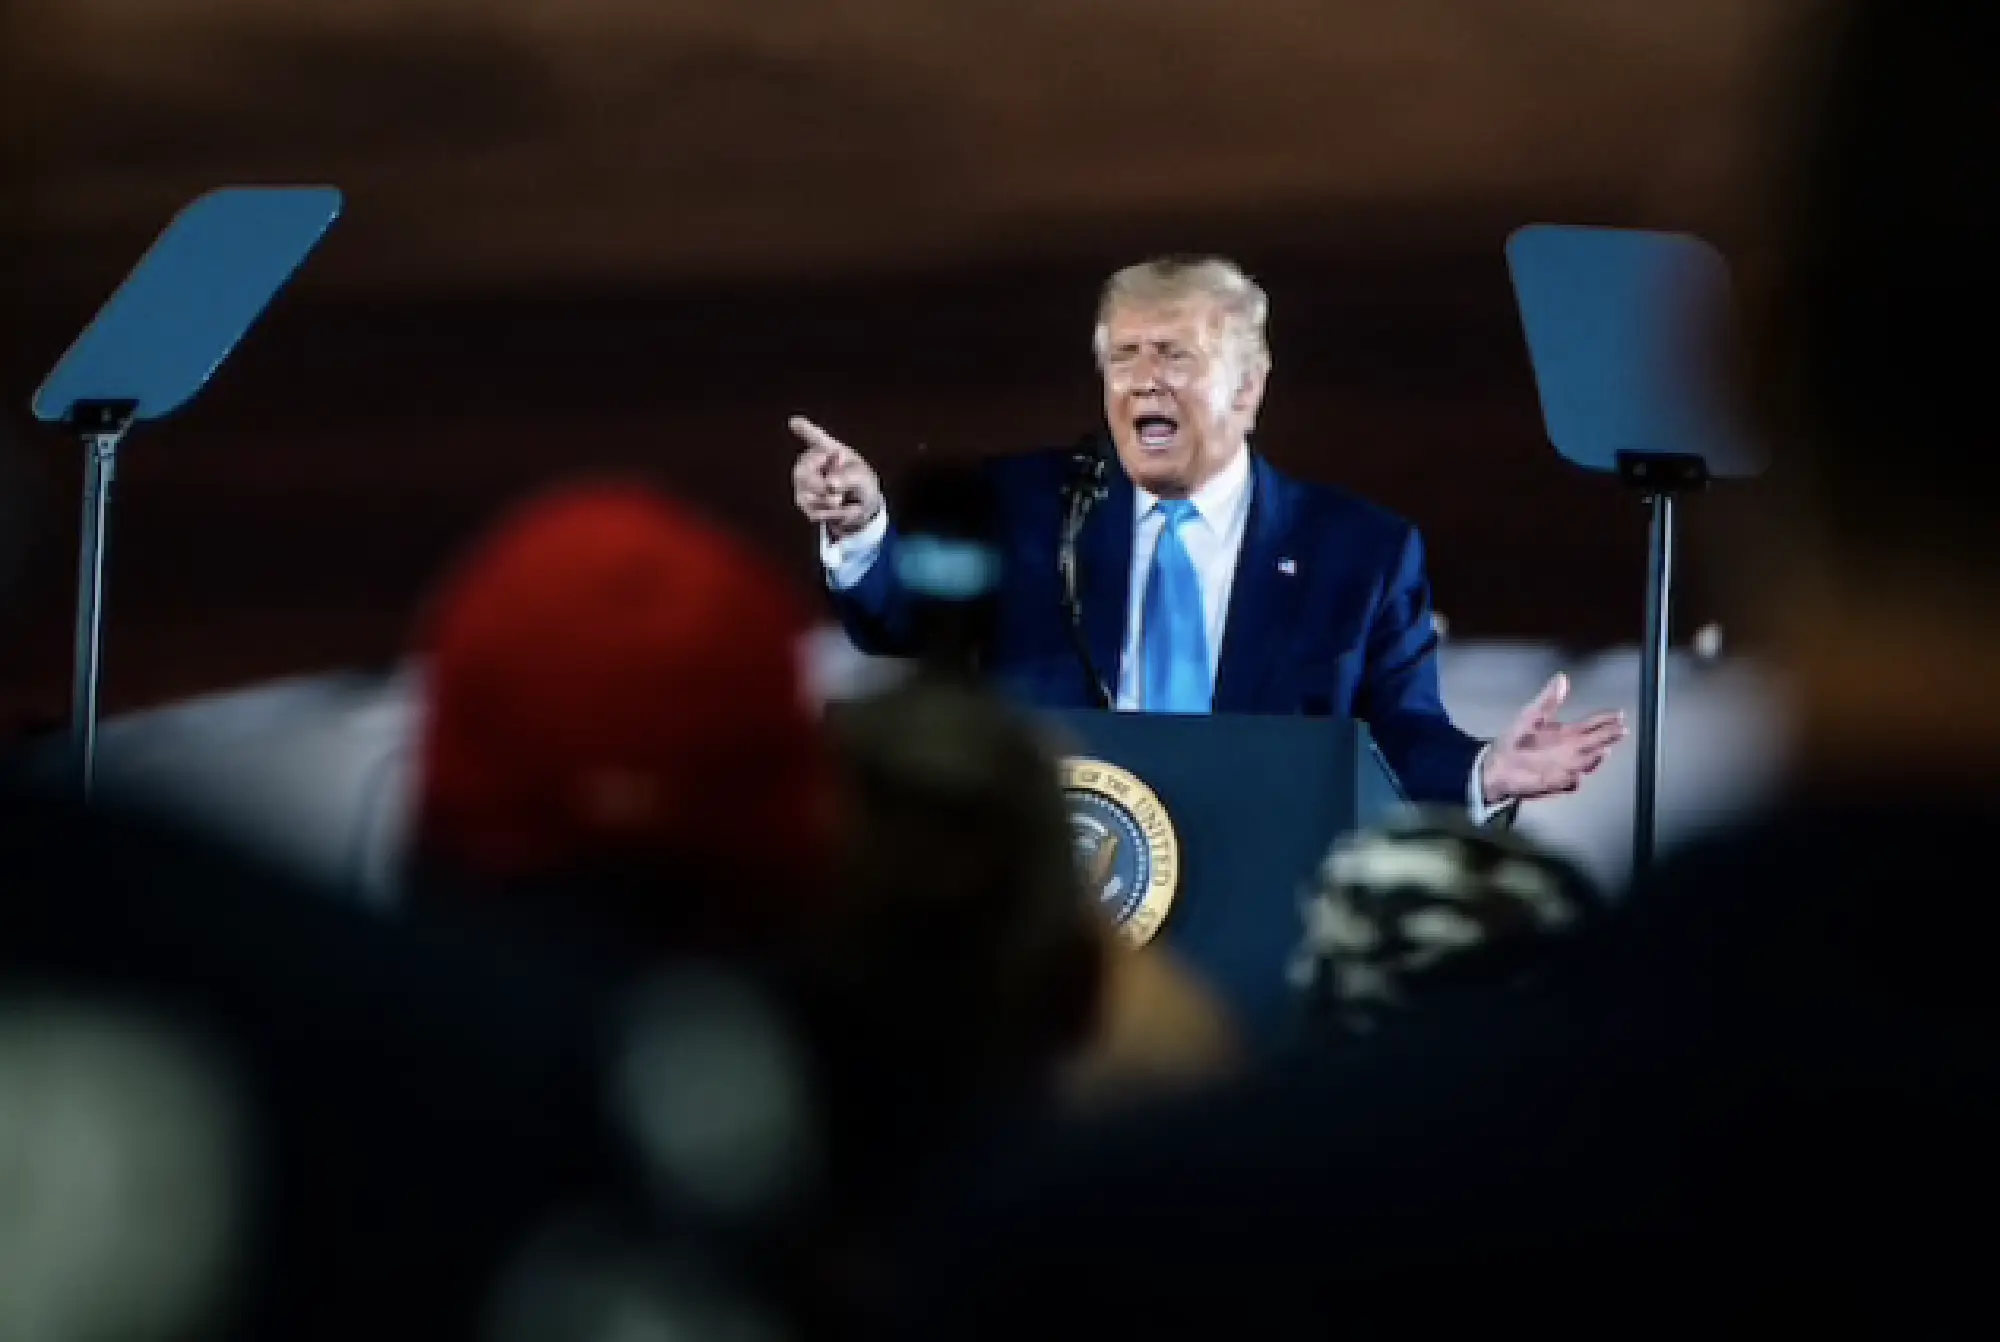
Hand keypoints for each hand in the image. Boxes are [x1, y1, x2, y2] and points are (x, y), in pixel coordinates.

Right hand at [789, 416, 882, 538]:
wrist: (861, 508)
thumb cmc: (861, 483)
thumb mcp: (862, 477)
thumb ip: (848, 477)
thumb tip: (830, 485)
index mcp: (828, 450)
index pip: (815, 437)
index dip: (804, 429)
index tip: (794, 422)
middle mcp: (811, 463)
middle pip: (802, 472)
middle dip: (820, 487)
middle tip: (838, 493)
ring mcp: (803, 483)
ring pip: (807, 496)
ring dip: (832, 504)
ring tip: (844, 501)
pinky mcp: (804, 503)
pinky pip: (814, 511)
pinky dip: (832, 514)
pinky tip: (841, 509)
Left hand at [1481, 673, 1626, 804]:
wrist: (1499, 764)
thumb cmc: (1516, 739)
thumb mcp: (1531, 715)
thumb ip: (1549, 699)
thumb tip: (1562, 678)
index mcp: (1568, 733)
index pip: (1593, 724)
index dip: (1606, 719)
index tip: (1619, 714)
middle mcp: (1572, 750)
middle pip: (1597, 743)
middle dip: (1609, 737)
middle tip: (1621, 730)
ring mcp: (1566, 767)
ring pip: (1588, 764)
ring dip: (1595, 759)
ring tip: (1602, 751)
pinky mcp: (1555, 783)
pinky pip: (1569, 783)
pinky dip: (1574, 780)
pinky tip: (1577, 775)